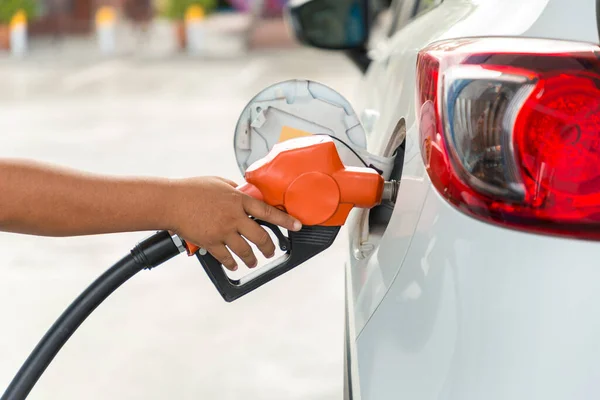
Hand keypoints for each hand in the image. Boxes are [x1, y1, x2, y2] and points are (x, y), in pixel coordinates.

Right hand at [169, 176, 301, 270]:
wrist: (171, 202)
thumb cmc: (192, 189)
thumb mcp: (218, 182)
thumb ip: (234, 189)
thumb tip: (245, 193)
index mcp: (238, 199)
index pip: (267, 211)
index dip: (285, 220)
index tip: (297, 226)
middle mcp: (234, 216)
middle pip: (260, 236)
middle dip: (269, 247)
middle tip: (271, 251)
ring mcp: (223, 231)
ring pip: (245, 251)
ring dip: (252, 259)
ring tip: (254, 261)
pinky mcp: (211, 242)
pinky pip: (226, 258)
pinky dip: (231, 263)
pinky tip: (234, 265)